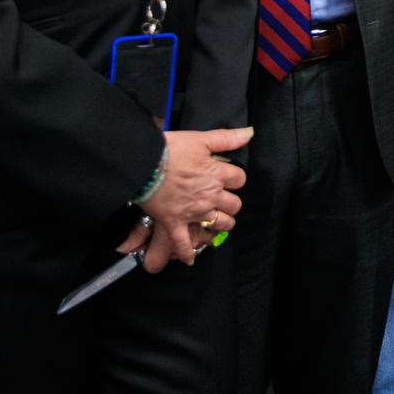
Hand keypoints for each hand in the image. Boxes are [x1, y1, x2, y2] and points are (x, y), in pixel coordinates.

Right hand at [138, 127, 251, 264]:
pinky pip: (182, 243)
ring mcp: (194, 212)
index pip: (240, 179)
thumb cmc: (171, 149)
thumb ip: (227, 138)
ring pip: (219, 223)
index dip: (236, 178)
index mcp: (217, 175)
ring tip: (218, 221)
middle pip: (234, 204)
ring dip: (221, 223)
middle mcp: (210, 196)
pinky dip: (186, 252)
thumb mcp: (201, 138)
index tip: (229, 176)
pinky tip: (190, 259)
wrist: (144, 164)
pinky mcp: (175, 222)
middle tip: (224, 199)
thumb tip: (249, 133)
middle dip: (232, 202)